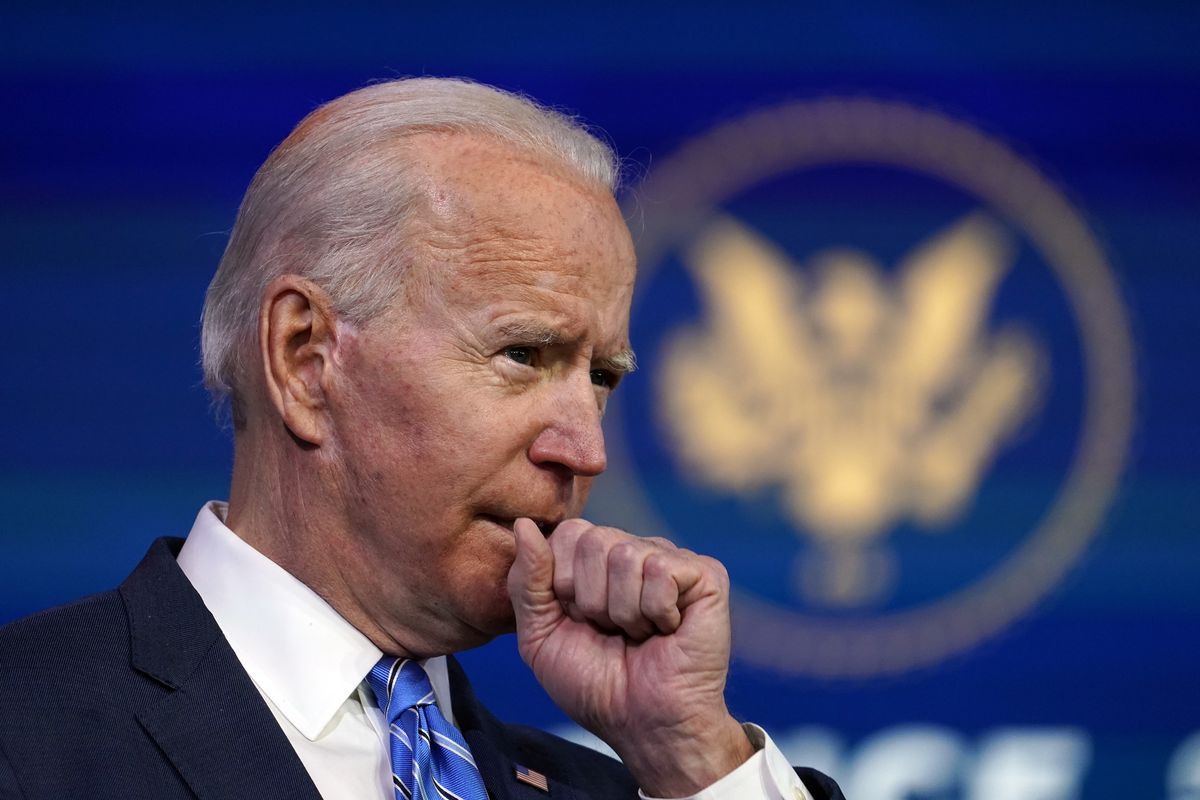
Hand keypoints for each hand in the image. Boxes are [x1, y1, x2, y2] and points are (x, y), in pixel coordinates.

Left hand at [507, 518, 753, 796]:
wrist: (644, 725)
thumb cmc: (594, 684)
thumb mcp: (540, 636)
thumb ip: (527, 581)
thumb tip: (522, 525)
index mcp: (596, 561)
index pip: (569, 532)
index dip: (563, 583)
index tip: (578, 621)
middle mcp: (635, 551)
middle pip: (594, 539)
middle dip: (592, 600)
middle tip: (612, 631)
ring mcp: (671, 560)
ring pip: (626, 555)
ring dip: (624, 612)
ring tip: (639, 634)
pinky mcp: (705, 575)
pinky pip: (661, 570)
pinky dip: (656, 612)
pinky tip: (668, 629)